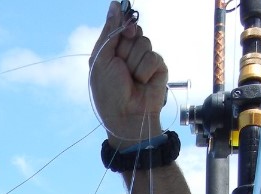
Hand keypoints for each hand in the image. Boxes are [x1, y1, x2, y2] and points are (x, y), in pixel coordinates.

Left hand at [89, 1, 168, 145]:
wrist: (125, 116)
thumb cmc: (109, 92)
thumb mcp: (101, 59)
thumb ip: (109, 31)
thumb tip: (115, 4)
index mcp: (113, 48)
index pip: (122, 23)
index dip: (123, 25)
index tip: (125, 32)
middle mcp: (129, 52)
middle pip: (134, 30)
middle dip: (126, 48)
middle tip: (121, 67)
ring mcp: (145, 59)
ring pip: (144, 42)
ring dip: (134, 62)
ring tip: (131, 79)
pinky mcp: (158, 68)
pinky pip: (153, 57)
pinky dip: (145, 71)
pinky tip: (142, 83)